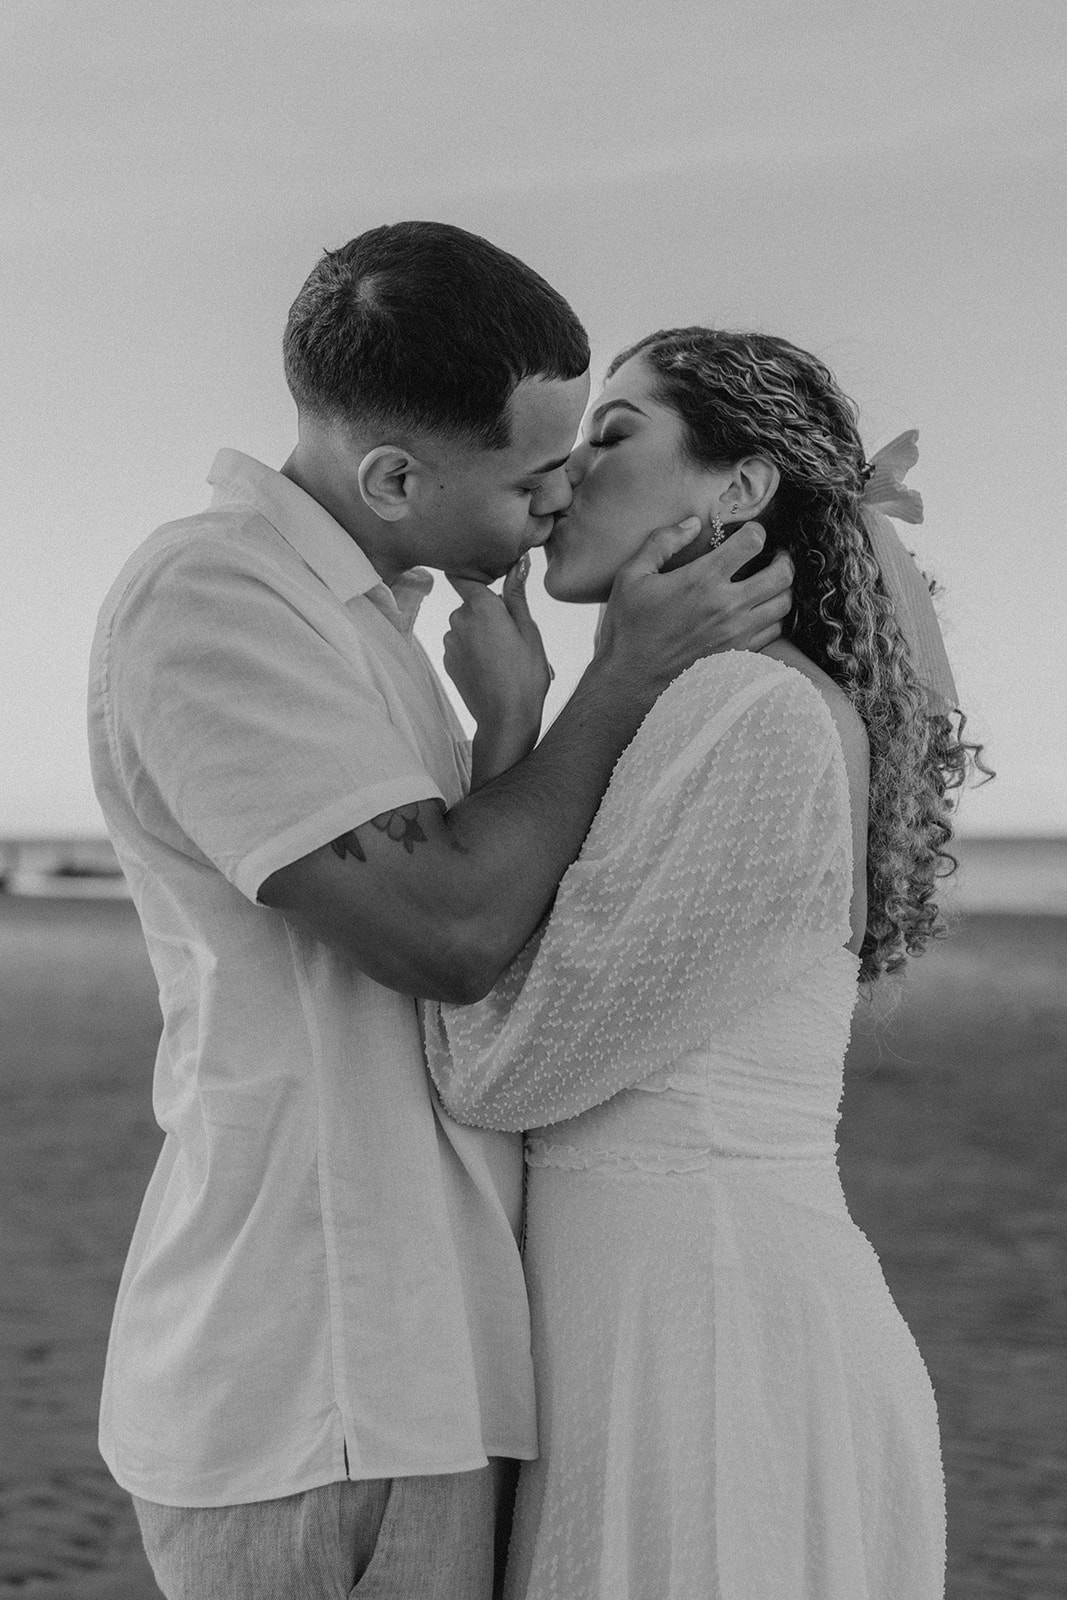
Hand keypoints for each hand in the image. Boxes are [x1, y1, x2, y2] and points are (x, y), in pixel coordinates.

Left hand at [444, 557, 552, 786]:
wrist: (505, 719)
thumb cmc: (525, 676)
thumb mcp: (529, 632)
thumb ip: (517, 596)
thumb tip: (517, 565)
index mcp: (481, 608)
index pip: (463, 577)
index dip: (476, 576)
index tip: (492, 582)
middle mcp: (459, 621)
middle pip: (471, 604)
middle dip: (489, 613)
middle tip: (514, 636)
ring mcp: (450, 642)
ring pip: (467, 626)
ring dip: (482, 633)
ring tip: (506, 656)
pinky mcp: (448, 661)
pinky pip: (461, 645)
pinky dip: (474, 650)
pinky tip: (493, 668)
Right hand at [596, 518, 793, 701]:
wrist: (629, 683)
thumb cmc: (627, 629)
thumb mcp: (632, 576)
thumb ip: (662, 543)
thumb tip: (692, 523)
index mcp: (703, 579)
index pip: (752, 542)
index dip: (756, 531)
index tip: (751, 533)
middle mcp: (727, 606)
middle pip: (781, 574)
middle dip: (783, 560)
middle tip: (775, 557)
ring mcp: (737, 634)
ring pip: (784, 604)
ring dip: (782, 590)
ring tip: (771, 584)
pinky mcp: (738, 656)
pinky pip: (774, 632)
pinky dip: (774, 618)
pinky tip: (760, 613)